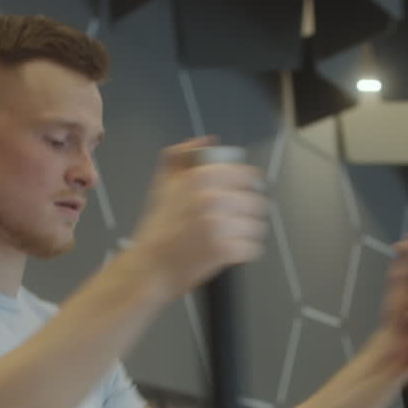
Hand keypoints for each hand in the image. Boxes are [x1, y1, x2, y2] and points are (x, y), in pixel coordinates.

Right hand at [127, 136, 268, 299]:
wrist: (150, 267)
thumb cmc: (158, 230)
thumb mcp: (165, 185)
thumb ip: (183, 158)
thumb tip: (207, 140)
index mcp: (200, 177)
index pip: (248, 175)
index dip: (251, 185)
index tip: (248, 192)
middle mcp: (211, 198)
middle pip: (256, 202)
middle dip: (251, 212)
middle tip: (239, 220)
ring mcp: (219, 225)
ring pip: (258, 225)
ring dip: (251, 232)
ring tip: (236, 236)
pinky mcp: (225, 250)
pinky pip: (253, 248)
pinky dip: (247, 251)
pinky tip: (234, 250)